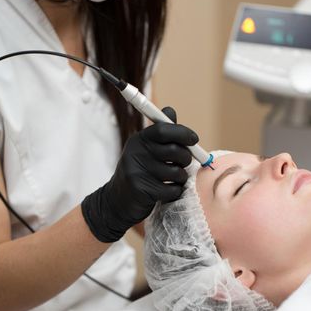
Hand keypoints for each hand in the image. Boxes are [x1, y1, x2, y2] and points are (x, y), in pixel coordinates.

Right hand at [81, 107, 198, 241]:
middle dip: (186, 157)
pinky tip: (167, 191)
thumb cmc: (139, 172)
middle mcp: (136, 153)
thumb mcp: (146, 149)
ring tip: (174, 179)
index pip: (163, 129)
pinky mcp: (141, 190)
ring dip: (181, 177)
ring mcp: (137, 172)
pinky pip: (172, 189)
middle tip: (184, 163)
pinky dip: (175, 191)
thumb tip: (170, 110)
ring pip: (176, 171)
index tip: (194, 139)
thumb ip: (161, 132)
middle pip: (173, 150)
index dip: (182, 133)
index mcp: (139, 140)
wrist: (117, 200)